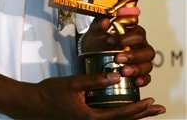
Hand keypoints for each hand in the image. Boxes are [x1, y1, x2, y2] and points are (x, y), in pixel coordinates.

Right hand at [10, 72, 165, 119]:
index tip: (150, 102)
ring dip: (133, 116)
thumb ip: (95, 80)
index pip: (120, 115)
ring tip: (147, 110)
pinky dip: (119, 114)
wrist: (33, 104)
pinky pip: (106, 119)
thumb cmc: (50, 93)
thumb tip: (116, 76)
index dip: (137, 109)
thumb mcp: (73, 83)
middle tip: (158, 109)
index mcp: (90, 118)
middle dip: (142, 115)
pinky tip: (124, 108)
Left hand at [80, 17, 154, 87]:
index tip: (112, 40)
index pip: (138, 32)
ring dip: (137, 68)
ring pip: (148, 64)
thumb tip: (105, 21)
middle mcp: (139, 46)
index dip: (128, 37)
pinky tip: (136, 81)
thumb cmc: (96, 43)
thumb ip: (98, 25)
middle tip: (118, 58)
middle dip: (133, 55)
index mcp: (131, 33)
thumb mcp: (94, 33)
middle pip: (147, 50)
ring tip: (124, 71)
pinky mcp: (140, 74)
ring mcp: (141, 60)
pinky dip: (143, 80)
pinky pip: (147, 77)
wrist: (91, 58)